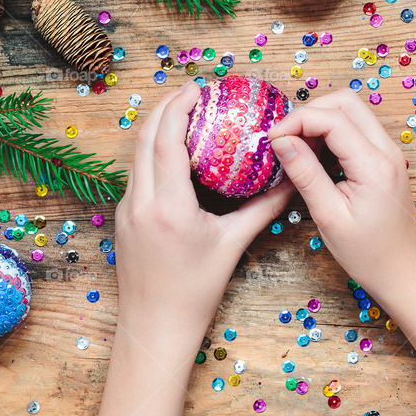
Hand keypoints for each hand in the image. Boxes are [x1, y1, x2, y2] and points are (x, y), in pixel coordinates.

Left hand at [100, 81, 293, 415]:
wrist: (154, 328)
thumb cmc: (195, 291)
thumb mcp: (232, 246)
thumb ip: (263, 209)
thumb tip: (292, 180)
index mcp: (168, 207)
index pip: (166, 140)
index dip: (179, 106)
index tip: (199, 88)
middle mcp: (140, 202)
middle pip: (144, 137)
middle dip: (166, 107)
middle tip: (194, 92)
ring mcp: (126, 209)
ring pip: (135, 153)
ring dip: (157, 127)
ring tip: (186, 113)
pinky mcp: (123, 216)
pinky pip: (136, 171)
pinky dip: (152, 150)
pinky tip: (175, 151)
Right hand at [269, 90, 415, 415]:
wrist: (406, 274)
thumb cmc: (369, 255)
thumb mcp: (329, 217)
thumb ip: (305, 174)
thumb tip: (281, 141)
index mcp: (375, 164)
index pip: (332, 119)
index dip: (296, 121)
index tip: (271, 139)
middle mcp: (387, 150)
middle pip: (345, 102)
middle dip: (309, 112)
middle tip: (284, 138)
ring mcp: (389, 153)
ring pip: (351, 112)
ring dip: (320, 120)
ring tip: (296, 148)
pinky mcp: (385, 160)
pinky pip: (356, 130)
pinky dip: (332, 132)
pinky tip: (314, 156)